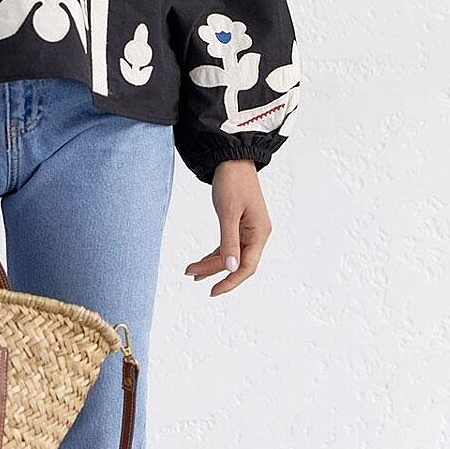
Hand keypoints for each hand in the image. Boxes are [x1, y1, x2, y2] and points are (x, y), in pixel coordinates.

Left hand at [183, 159, 272, 296]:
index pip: (247, 267)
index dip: (230, 281)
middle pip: (236, 262)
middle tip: (191, 274)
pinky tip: (202, 260)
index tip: (213, 291)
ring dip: (212, 263)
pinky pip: (228, 244)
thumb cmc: (233, 181)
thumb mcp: (228, 211)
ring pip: (231, 254)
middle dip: (214, 270)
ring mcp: (248, 229)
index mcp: (259, 233)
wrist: (231, 157)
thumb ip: (229, 241)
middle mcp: (256, 233)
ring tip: (191, 271)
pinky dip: (216, 253)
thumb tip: (232, 269)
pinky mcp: (240, 223)